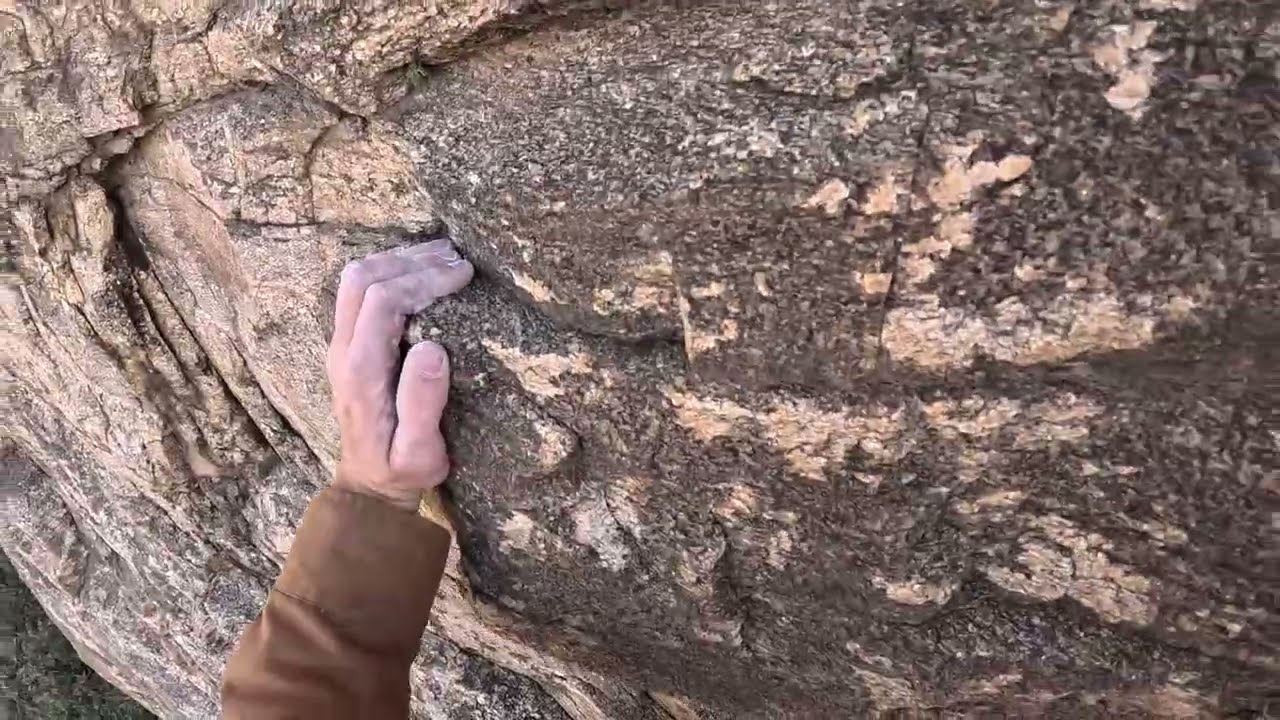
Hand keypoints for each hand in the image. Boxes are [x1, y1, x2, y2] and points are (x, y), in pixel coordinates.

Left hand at [326, 239, 473, 511]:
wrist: (369, 485)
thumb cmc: (401, 469)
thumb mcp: (419, 452)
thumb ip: (423, 403)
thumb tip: (433, 349)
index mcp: (361, 370)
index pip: (384, 300)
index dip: (424, 279)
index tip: (464, 275)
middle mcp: (343, 350)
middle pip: (363, 277)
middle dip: (412, 260)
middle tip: (457, 258)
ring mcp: (341, 344)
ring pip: (356, 278)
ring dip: (398, 260)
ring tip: (443, 256)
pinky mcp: (348, 344)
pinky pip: (359, 290)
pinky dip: (390, 270)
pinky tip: (421, 270)